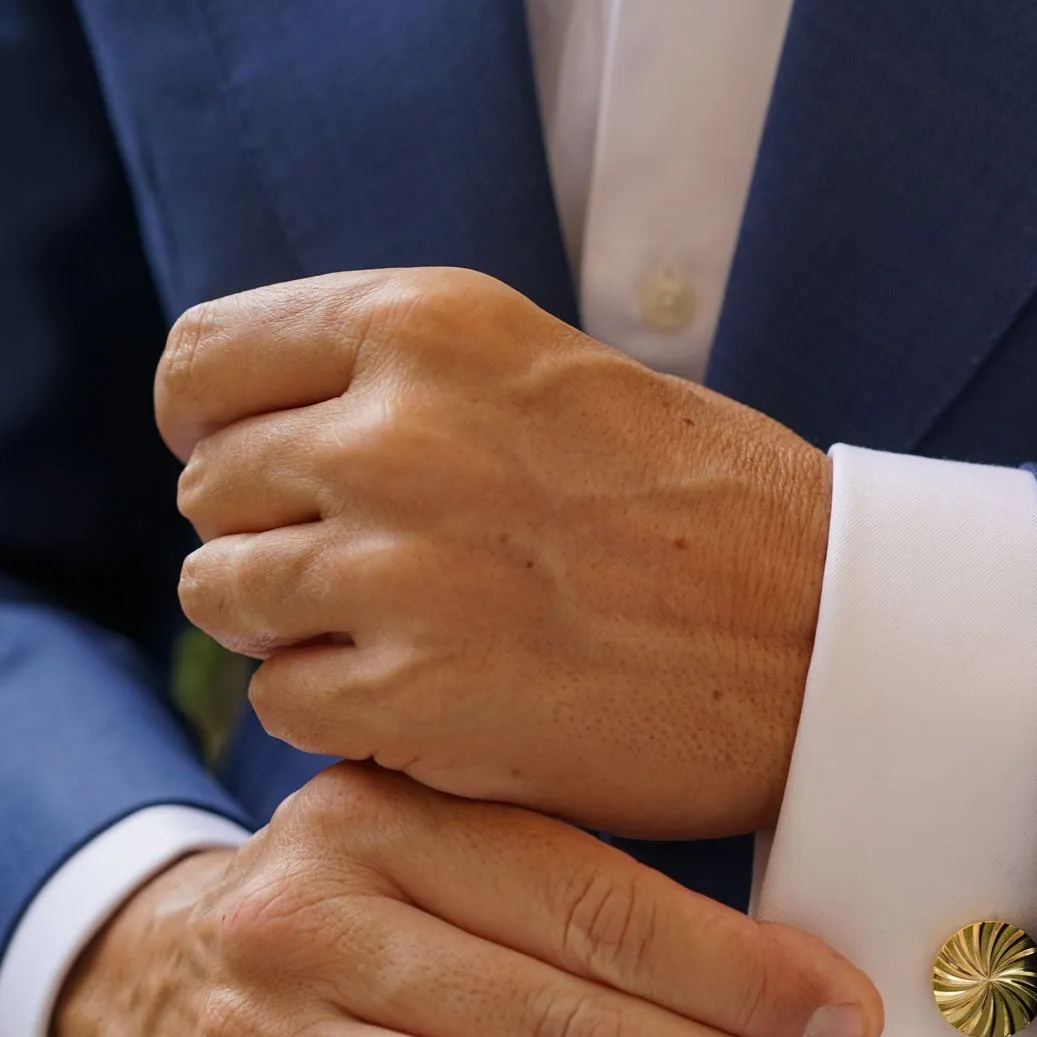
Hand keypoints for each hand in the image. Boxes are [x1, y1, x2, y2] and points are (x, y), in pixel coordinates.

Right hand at [49, 765, 880, 1036]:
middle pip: (573, 1029)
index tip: (841, 1016)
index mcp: (391, 818)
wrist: (143, 989)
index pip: (602, 905)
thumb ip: (587, 899)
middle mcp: (313, 917)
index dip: (741, 974)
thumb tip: (789, 983)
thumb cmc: (362, 924)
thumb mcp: (452, 858)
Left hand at [158, 267, 828, 837]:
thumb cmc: (714, 511)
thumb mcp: (554, 375)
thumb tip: (268, 427)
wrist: (834, 638)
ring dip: (294, 626)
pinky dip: (341, 711)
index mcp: (431, 326)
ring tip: (403, 637)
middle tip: (370, 574)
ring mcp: (398, 569)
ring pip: (224, 598)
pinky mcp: (414, 697)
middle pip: (210, 489)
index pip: (203, 362)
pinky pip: (283, 702)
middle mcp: (396, 432)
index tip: (258, 468)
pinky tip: (435, 699)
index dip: (213, 425)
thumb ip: (408, 382)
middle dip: (269, 534)